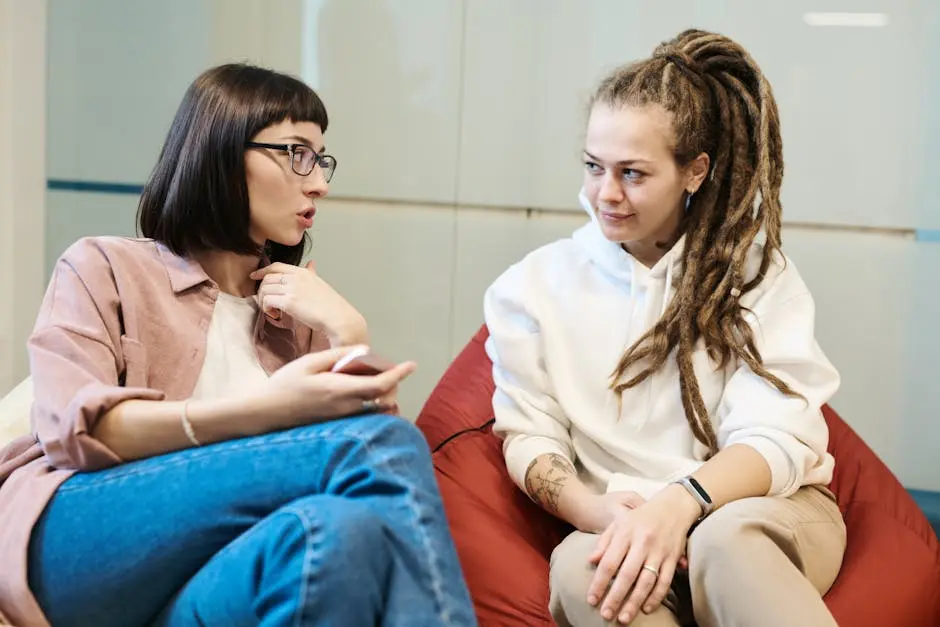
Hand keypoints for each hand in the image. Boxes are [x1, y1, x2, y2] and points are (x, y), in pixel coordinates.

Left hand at [250, 261, 366, 344]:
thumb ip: (311, 273)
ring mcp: (292, 289)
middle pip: (267, 278)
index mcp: (303, 272)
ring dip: (264, 301)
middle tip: (267, 303)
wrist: (339, 318)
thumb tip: (311, 264)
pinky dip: (267, 309)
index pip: (276, 266)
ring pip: (264, 289)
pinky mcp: (288, 302)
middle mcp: (296, 277)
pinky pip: (266, 301)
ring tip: (273, 311)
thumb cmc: (332, 305)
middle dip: (262, 290)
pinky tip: (275, 315)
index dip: (262, 271)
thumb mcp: (320, 283)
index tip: (254, 276)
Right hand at [255, 345, 415, 430]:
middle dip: (393, 385)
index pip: (379, 384)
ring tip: (379, 381)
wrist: (266, 414)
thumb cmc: (284, 385)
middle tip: (391, 369)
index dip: (398, 375)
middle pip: (384, 400)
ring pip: (376, 411)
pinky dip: (373, 406)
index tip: (411, 365)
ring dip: (385, 397)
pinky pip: (365, 417)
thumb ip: (337, 356)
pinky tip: (365, 395)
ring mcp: (342, 419)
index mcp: (340, 390)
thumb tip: (364, 350)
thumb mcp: (309, 363)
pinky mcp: (337, 425)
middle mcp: (346, 408)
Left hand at [586, 486, 698, 623]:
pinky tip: (646, 608)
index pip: (609, 562)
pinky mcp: (673, 558)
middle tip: (606, 615)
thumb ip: (604, 542)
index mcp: (625, 533)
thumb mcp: (618, 523)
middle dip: (615, 597)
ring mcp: (659, 552)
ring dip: (634, 602)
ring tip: (623, 618)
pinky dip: (656, 597)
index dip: (599, 583)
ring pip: (646, 582)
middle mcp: (642, 543)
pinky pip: (664, 581)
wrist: (673, 507)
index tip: (592, 599)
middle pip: (627, 575)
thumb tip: (591, 562)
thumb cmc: (641, 517)